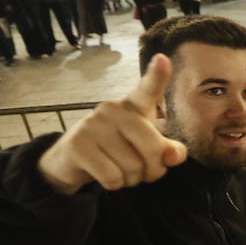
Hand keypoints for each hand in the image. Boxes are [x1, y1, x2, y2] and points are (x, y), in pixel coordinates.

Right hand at [37, 54, 187, 195]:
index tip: (164, 59)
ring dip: (132, 179)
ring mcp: (93, 124)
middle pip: (153, 149)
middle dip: (154, 170)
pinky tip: (106, 176)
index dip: (157, 75)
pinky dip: (115, 185)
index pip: (148, 89)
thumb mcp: (145, 148)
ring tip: (121, 170)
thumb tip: (174, 155)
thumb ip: (166, 150)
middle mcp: (112, 109)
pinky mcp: (78, 144)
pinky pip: (113, 177)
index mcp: (133, 105)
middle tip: (145, 172)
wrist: (71, 161)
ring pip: (133, 167)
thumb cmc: (117, 150)